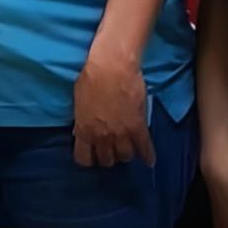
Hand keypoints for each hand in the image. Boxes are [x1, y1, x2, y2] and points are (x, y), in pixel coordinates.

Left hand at [72, 46, 153, 167]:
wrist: (112, 67)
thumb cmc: (91, 78)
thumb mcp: (79, 103)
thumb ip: (82, 120)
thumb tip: (83, 128)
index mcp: (84, 130)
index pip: (84, 158)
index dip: (89, 158)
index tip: (93, 154)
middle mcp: (102, 137)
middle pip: (107, 160)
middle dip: (108, 156)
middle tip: (111, 149)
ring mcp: (121, 133)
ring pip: (125, 156)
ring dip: (126, 153)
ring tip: (127, 148)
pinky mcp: (138, 127)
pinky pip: (144, 148)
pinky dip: (147, 156)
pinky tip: (149, 160)